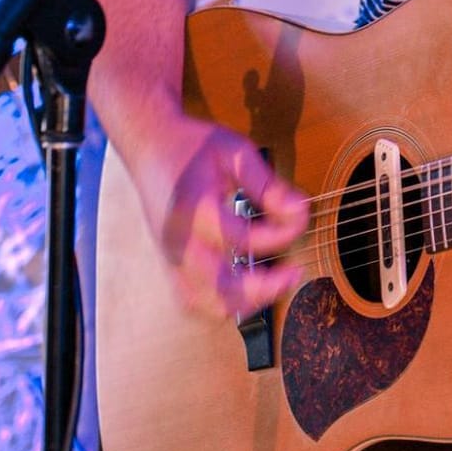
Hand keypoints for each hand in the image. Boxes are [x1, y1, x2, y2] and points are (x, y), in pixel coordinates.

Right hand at [124, 114, 309, 319]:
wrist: (150, 145)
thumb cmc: (193, 146)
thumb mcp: (235, 152)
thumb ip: (267, 184)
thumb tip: (299, 209)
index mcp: (194, 210)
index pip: (242, 240)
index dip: (280, 235)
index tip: (301, 218)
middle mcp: (178, 242)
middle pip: (220, 289)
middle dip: (264, 288)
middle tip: (294, 271)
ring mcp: (170, 258)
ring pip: (205, 305)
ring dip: (244, 303)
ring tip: (275, 283)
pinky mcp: (169, 265)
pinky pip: (192, 302)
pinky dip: (221, 305)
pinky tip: (247, 290)